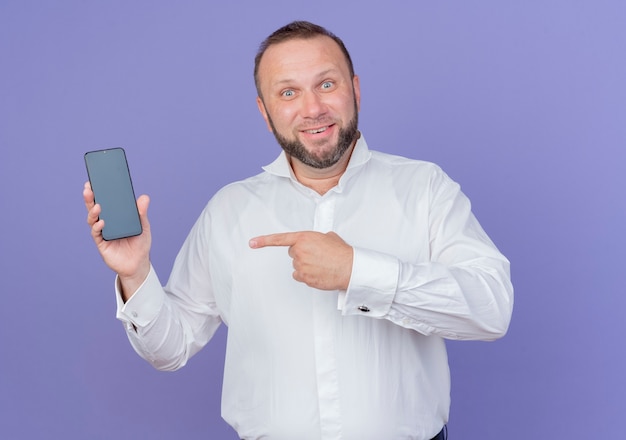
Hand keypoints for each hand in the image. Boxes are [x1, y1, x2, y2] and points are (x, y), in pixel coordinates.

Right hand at [83, 181, 151, 299]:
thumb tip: (144, 197)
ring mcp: (102, 232)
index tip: (95, 179)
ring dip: (93, 211)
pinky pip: (97, 234)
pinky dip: (98, 227)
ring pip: (93, 219)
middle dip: (90, 197)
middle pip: (95, 207)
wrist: (138, 264)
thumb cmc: (140, 243)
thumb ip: (142, 213)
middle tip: (89, 187)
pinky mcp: (101, 243)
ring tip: (97, 205)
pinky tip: (101, 222)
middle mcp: (106, 222)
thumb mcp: (144, 226)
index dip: (99, 191)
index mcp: (115, 216)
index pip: (106, 201)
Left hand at [249, 231, 352, 290]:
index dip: (264, 241)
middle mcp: (299, 251)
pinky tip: (319, 273)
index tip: (252, 243)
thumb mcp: (328, 236)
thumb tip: (315, 243)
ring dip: (306, 265)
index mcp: (304, 238)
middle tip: (317, 255)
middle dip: (302, 254)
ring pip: (296, 266)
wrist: (350, 267)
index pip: (280, 239)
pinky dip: (307, 276)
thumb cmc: (341, 252)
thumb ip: (315, 238)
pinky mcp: (304, 278)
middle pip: (292, 253)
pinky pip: (300, 276)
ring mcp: (300, 265)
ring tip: (321, 265)